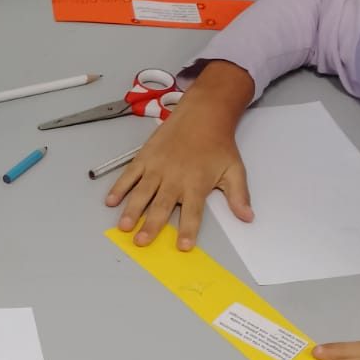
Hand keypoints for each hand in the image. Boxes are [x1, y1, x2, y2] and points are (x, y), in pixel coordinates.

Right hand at [104, 60, 254, 248]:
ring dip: (131, 210)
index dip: (187, 229)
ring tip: (124, 226)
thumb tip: (248, 217)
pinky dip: (119, 188)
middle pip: (161, 205)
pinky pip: (129, 175)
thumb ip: (239, 196)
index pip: (192, 212)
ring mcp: (157, 167)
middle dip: (151, 224)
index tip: (182, 245)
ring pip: (142, 192)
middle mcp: (175, 177)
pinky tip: (111, 201)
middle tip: (141, 241)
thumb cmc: (218, 144)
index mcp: (196, 183)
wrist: (203, 114)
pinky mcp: (145, 157)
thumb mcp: (234, 170)